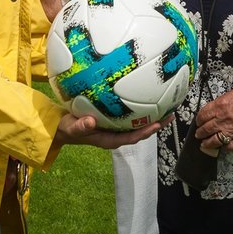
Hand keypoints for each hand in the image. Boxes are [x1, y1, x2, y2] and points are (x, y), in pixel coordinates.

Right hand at [53, 113, 169, 149]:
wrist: (62, 127)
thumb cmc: (68, 128)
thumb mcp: (71, 127)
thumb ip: (81, 126)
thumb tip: (91, 122)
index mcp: (109, 139)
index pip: (132, 137)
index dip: (145, 132)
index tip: (157, 125)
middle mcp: (116, 133)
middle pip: (140, 130)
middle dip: (156, 124)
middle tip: (170, 114)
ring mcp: (115, 127)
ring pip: (137, 122)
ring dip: (152, 115)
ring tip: (166, 104)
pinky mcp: (113, 119)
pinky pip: (130, 114)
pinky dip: (140, 106)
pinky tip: (146, 94)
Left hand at [192, 81, 232, 152]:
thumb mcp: (232, 93)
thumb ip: (221, 103)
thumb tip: (212, 110)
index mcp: (221, 105)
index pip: (203, 115)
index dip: (198, 120)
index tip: (198, 122)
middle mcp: (225, 118)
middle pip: (206, 129)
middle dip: (200, 133)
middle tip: (198, 134)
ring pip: (214, 141)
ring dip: (207, 143)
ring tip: (204, 144)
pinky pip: (229, 146)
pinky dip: (224, 148)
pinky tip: (221, 146)